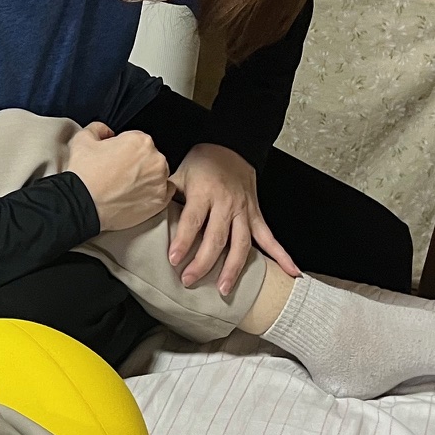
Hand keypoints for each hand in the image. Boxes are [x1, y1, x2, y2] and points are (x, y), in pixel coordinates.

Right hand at [64, 122, 173, 232]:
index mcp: (141, 142)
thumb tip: (106, 131)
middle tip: (119, 174)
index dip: (124, 149)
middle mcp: (156, 160)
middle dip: (137, 163)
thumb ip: (98, 128)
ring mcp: (160, 182)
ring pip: (158, 175)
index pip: (137, 141)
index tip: (115, 159)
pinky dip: (153, 193)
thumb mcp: (82, 140)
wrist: (83, 205)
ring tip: (126, 187)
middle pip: (150, 157)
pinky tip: (137, 196)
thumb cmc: (84, 174)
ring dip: (146, 178)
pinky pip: (164, 193)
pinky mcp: (160, 201)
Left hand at [167, 143, 298, 293]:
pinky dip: (282, 256)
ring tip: (224, 289)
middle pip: (217, 237)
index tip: (174, 260)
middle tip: (189, 281)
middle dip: (203, 262)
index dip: (183, 241)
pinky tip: (291, 273)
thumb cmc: (202, 162)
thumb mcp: (179, 172)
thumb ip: (165, 193)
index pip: (192, 221)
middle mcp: (226, 204)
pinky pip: (270, 237)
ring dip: (233, 268)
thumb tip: (143, 208)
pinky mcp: (256, 215)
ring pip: (241, 243)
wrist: (231, 145)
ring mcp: (244, 211)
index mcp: (205, 193)